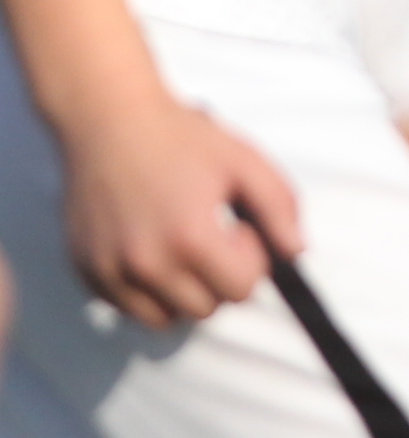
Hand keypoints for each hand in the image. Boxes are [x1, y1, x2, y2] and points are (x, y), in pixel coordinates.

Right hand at [61, 91, 298, 329]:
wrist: (109, 120)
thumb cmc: (181, 139)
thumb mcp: (246, 164)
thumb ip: (280, 210)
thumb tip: (294, 252)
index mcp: (190, 238)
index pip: (241, 291)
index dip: (251, 262)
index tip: (238, 230)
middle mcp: (146, 263)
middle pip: (206, 309)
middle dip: (220, 280)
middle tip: (212, 238)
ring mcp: (110, 270)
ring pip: (165, 318)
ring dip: (184, 294)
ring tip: (183, 250)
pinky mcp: (86, 269)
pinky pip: (128, 307)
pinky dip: (147, 292)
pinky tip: (153, 251)